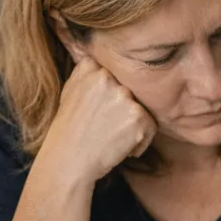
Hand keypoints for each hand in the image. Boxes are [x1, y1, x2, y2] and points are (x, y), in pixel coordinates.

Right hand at [38, 56, 156, 184]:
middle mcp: (108, 77)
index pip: (115, 74)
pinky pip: (151, 127)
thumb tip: (99, 59)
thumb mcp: (70, 91)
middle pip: (130, 93)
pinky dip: (140, 141)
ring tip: (109, 137)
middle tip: (103, 127)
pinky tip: (118, 146)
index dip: (110, 96)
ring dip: (132, 126)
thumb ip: (88, 74)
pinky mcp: (138, 116)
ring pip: (142, 109)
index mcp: (90, 67)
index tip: (98, 111)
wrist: (69, 160)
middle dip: (122, 112)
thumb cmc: (69, 130)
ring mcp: (124, 96)